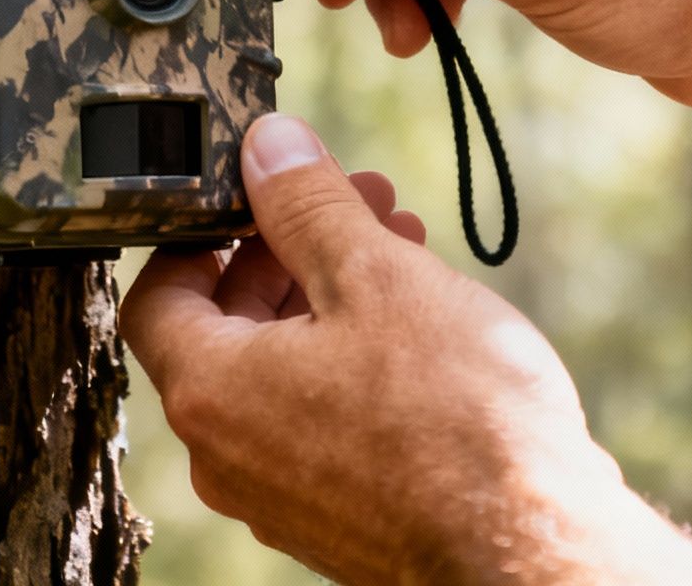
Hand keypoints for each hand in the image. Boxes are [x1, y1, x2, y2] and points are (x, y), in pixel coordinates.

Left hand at [122, 114, 691, 584]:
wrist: (535, 553)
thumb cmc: (456, 422)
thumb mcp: (375, 276)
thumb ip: (306, 204)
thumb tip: (265, 146)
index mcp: (209, 391)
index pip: (157, 293)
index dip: (203, 230)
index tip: (259, 195)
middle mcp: (225, 455)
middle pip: (224, 328)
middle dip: (290, 250)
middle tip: (356, 201)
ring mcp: (277, 495)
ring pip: (279, 372)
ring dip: (331, 299)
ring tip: (406, 247)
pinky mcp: (334, 517)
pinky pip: (317, 420)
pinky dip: (351, 361)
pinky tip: (422, 325)